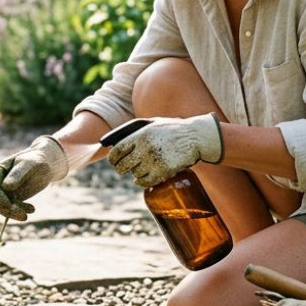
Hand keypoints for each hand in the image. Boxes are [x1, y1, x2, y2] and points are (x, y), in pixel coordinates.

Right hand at [0, 136, 67, 220]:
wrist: (45, 164)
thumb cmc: (36, 160)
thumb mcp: (29, 164)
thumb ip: (17, 174)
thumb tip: (5, 186)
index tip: (9, 205)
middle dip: (6, 209)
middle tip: (23, 215)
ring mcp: (4, 192)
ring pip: (2, 208)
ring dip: (14, 213)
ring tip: (32, 210)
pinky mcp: (13, 199)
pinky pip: (11, 210)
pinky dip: (20, 212)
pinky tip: (32, 209)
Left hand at [107, 114, 222, 187]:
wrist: (195, 137)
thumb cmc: (171, 129)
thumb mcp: (151, 123)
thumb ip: (131, 130)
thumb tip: (110, 142)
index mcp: (140, 135)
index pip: (116, 151)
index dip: (113, 159)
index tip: (114, 161)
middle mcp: (145, 148)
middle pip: (122, 166)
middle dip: (121, 168)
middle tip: (123, 168)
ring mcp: (154, 161)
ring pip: (134, 174)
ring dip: (135, 173)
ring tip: (141, 167)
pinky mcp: (164, 172)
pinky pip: (144, 182)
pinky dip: (141, 182)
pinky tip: (141, 179)